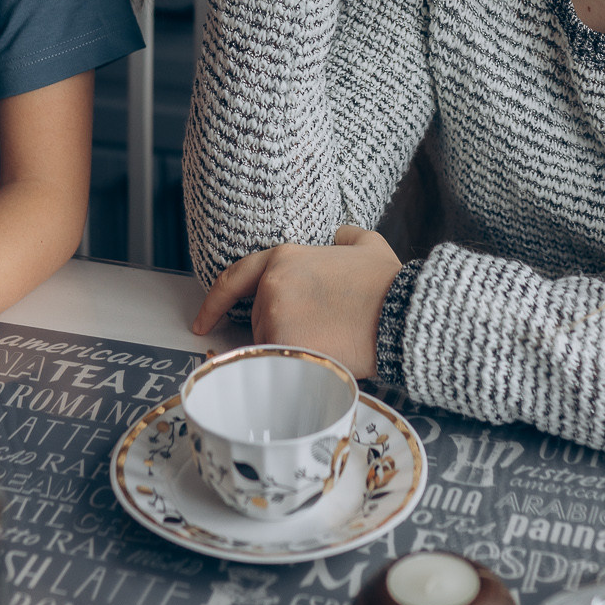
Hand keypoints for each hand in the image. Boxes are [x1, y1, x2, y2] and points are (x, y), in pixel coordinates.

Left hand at [191, 226, 400, 378]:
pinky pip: (277, 365)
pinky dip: (294, 367)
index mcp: (284, 257)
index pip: (234, 279)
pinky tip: (320, 360)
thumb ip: (341, 237)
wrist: (402, 316)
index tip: (202, 322)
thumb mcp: (365, 244)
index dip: (214, 303)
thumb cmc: (386, 284)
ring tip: (329, 342)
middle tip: (322, 331)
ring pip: (268, 344)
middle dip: (282, 328)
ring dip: (290, 348)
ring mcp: (275, 317)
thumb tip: (334, 239)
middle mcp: (272, 285)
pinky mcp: (285, 346)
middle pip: (258, 319)